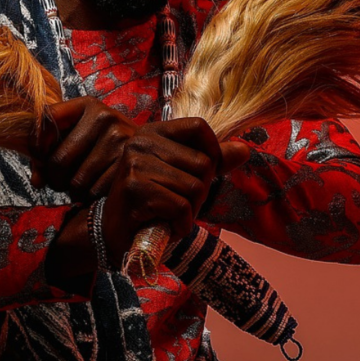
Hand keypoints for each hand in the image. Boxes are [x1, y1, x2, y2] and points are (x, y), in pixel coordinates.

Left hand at [28, 97, 135, 200]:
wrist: (149, 150)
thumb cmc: (102, 144)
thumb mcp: (77, 136)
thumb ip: (48, 153)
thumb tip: (37, 181)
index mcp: (87, 104)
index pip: (46, 121)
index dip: (35, 146)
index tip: (40, 158)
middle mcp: (104, 117)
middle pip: (58, 160)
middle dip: (54, 178)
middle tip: (60, 180)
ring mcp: (120, 140)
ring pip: (76, 181)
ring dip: (72, 190)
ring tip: (80, 184)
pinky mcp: (129, 164)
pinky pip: (94, 191)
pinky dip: (89, 197)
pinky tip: (95, 188)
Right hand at [100, 117, 249, 264]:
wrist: (115, 234)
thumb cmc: (153, 203)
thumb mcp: (181, 176)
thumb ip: (211, 160)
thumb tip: (244, 149)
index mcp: (152, 132)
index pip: (199, 126)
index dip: (213, 151)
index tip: (204, 174)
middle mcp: (140, 142)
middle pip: (203, 163)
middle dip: (200, 192)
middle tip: (177, 203)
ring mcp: (135, 164)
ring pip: (195, 187)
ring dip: (190, 211)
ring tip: (170, 215)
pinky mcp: (136, 189)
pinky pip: (181, 206)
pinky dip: (181, 224)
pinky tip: (166, 226)